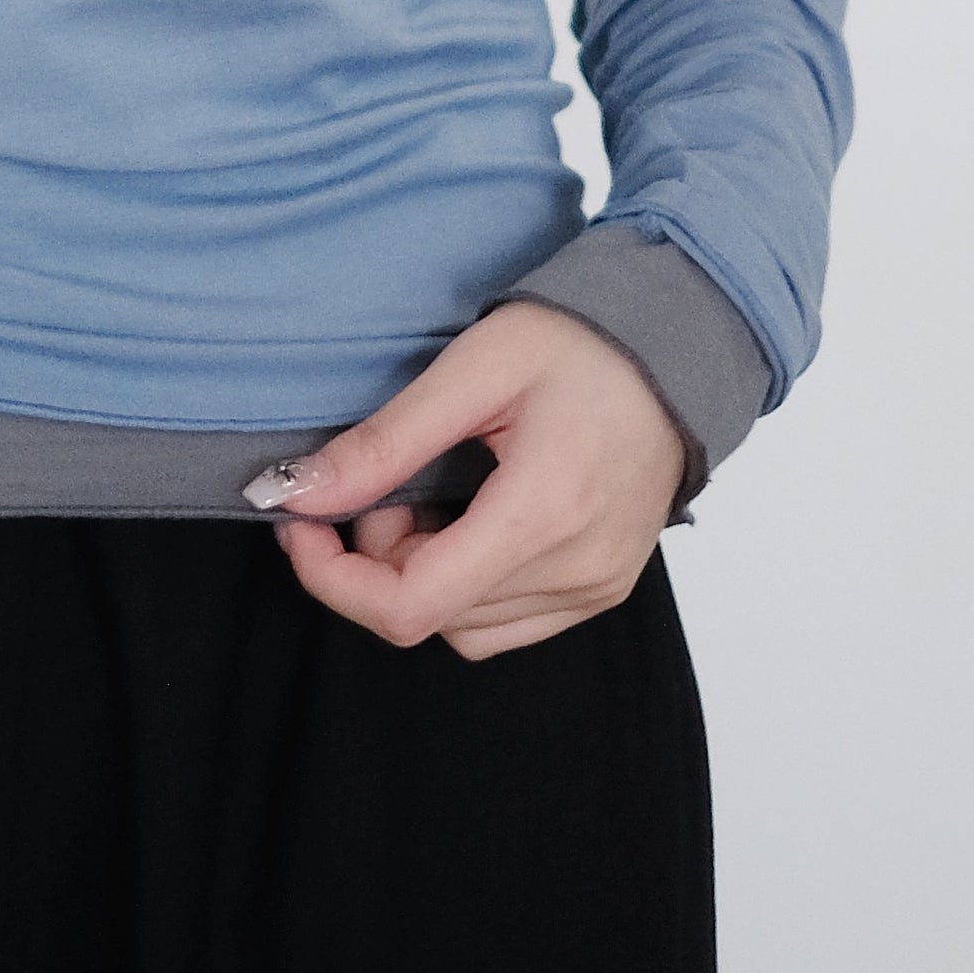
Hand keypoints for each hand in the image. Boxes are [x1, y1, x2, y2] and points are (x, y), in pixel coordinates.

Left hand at [250, 301, 684, 661]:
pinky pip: (508, 623)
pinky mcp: (602, 590)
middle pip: (430, 615)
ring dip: (422, 574)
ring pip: (465, 629)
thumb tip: (297, 492)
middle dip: (378, 558)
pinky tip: (470, 518)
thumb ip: (385, 442)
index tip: (301, 524)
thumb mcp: (474, 369)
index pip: (410, 606)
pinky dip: (465, 585)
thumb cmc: (581, 343)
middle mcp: (577, 571)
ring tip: (434, 492)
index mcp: (543, 513)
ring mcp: (596, 589)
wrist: (676, 347)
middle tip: (386, 479)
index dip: (334, 578)